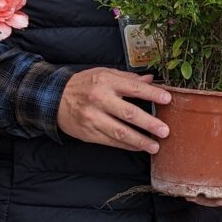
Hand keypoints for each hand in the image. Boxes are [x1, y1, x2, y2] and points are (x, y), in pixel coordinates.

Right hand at [57, 67, 171, 152]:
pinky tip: (138, 147)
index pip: (134, 88)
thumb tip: (150, 79)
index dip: (152, 94)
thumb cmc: (84, 84)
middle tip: (164, 130)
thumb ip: (128, 78)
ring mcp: (93, 117)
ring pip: (120, 132)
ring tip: (155, 146)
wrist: (54, 98)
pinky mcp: (89, 133)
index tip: (167, 99)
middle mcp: (100, 99)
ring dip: (139, 141)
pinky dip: (126, 146)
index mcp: (106, 81)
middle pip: (128, 113)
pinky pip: (111, 142)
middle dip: (149, 123)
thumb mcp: (104, 73)